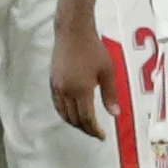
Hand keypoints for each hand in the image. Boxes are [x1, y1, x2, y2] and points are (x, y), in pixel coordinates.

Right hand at [50, 21, 116, 139]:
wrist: (73, 32)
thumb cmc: (93, 49)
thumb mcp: (108, 71)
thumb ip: (110, 94)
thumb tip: (115, 114)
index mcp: (81, 90)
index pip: (87, 119)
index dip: (94, 130)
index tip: (102, 136)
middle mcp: (66, 91)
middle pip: (74, 119)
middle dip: (85, 129)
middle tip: (96, 132)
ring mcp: (57, 87)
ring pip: (64, 114)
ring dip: (75, 123)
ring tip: (86, 126)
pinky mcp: (53, 82)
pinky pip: (57, 105)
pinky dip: (65, 114)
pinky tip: (73, 114)